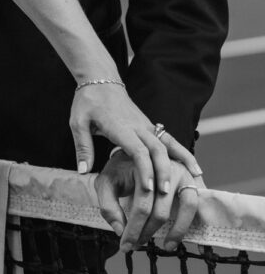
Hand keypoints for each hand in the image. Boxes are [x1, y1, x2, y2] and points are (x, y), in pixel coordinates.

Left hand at [69, 83, 201, 212]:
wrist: (101, 79)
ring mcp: (146, 125)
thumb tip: (83, 171)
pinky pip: (170, 140)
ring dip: (180, 162)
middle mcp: (137, 126)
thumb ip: (83, 146)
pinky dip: (182, 153)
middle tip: (166, 194)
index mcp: (120, 126)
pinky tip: (195, 167)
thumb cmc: (88, 102)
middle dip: (163, 171)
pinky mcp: (150, 125)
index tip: (148, 189)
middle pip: (156, 149)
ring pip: (168, 144)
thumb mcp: (78, 122)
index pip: (137, 150)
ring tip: (192, 182)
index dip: (144, 169)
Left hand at [96, 151, 204, 251]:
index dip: (134, 229)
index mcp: (144, 167)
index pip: (141, 205)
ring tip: (167, 245)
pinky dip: (192, 221)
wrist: (136, 151)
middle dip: (148, 232)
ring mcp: (183, 172)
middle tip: (137, 245)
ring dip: (177, 229)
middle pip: (161, 210)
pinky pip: (198, 203)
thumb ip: (108, 206)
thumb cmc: (120, 170)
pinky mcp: (193, 179)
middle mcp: (167, 167)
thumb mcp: (106, 183)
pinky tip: (183, 238)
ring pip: (187, 205)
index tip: (125, 246)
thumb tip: (121, 230)